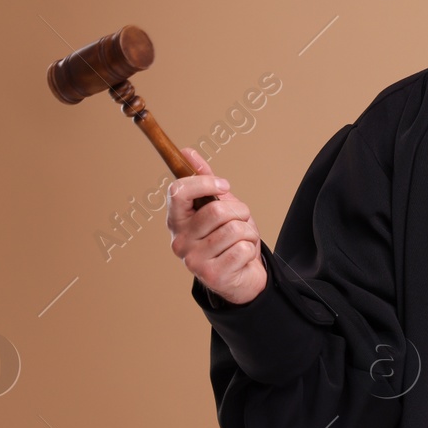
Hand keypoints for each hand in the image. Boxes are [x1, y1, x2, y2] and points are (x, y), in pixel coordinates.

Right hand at [166, 146, 267, 304]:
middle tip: (241, 220)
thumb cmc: (228, 237)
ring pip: (234, 230)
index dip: (205, 183)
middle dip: (240, 212)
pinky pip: (243, 249)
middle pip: (216, 211)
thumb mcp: (218, 205)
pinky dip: (251, 249)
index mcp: (176, 220)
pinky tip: (243, 257)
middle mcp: (179, 241)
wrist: (241, 276)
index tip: (224, 186)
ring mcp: (193, 261)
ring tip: (242, 240)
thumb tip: (187, 151)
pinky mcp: (213, 276)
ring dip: (248, 232)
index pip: (178, 191)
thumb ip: (204, 180)